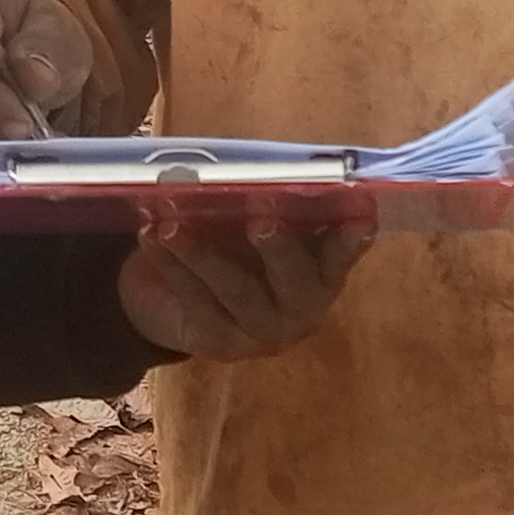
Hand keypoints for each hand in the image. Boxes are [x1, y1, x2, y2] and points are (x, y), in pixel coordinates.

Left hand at [119, 220, 367, 361]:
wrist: (168, 295)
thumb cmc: (224, 242)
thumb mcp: (246, 218)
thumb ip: (265, 201)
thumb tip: (261, 169)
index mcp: (322, 270)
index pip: (342, 253)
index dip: (351, 239)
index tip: (362, 219)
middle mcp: (303, 308)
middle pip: (296, 280)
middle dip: (280, 247)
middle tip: (262, 217)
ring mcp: (263, 333)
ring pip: (238, 292)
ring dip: (203, 254)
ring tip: (172, 224)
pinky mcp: (220, 345)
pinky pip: (198, 304)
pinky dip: (173, 267)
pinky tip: (151, 239)